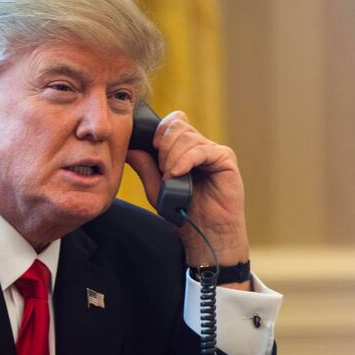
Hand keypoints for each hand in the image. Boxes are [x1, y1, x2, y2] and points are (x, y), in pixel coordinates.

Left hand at [126, 111, 249, 268]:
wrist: (204, 232)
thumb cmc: (182, 211)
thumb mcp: (156, 188)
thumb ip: (144, 167)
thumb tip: (130, 149)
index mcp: (184, 148)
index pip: (172, 122)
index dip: (159, 131)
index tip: (150, 149)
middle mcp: (199, 146)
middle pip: (177, 125)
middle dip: (163, 147)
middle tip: (162, 171)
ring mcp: (213, 151)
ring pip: (187, 137)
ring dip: (173, 158)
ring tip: (171, 179)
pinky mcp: (225, 159)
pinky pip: (202, 150)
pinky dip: (185, 161)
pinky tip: (178, 174)